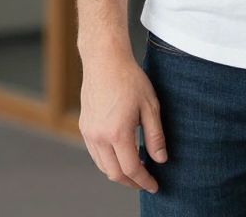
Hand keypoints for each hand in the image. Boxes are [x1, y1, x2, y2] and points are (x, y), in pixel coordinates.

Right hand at [78, 48, 167, 194]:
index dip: (144, 181)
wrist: (105, 60)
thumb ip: (155, 136)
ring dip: (118, 173)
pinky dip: (108, 161)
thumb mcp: (150, 106)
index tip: (154, 186)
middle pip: (114, 173)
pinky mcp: (84, 127)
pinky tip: (120, 154)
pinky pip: (95, 154)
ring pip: (103, 166)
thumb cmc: (130, 79)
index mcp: (118, 133)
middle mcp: (99, 137)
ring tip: (135, 169)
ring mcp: (89, 133)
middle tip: (145, 181)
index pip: (132, 169)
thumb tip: (160, 159)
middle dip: (131, 182)